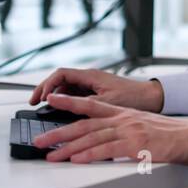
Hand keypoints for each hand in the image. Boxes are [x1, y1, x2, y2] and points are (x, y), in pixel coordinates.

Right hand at [28, 67, 164, 111]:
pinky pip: (76, 96)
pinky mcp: (97, 93)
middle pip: (60, 81)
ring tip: (44, 109)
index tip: (39, 98)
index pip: (61, 75)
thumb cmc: (134, 97)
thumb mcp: (106, 103)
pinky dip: (66, 103)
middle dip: (45, 90)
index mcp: (90, 76)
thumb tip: (64, 108)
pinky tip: (62, 113)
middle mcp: (90, 78)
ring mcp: (93, 85)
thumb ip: (84, 104)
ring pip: (67, 89)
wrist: (153, 98)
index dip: (47, 85)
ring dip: (55, 98)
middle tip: (34, 103)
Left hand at [32, 94, 187, 164]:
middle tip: (39, 140)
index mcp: (122, 113)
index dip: (69, 102)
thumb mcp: (142, 126)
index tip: (51, 100)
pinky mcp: (135, 144)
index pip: (90, 105)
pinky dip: (89, 154)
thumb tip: (103, 142)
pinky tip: (76, 159)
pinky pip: (107, 150)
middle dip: (58, 132)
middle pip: (83, 123)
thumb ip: (122, 131)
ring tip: (50, 155)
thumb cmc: (170, 134)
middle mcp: (122, 119)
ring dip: (67, 147)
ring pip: (90, 137)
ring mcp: (128, 130)